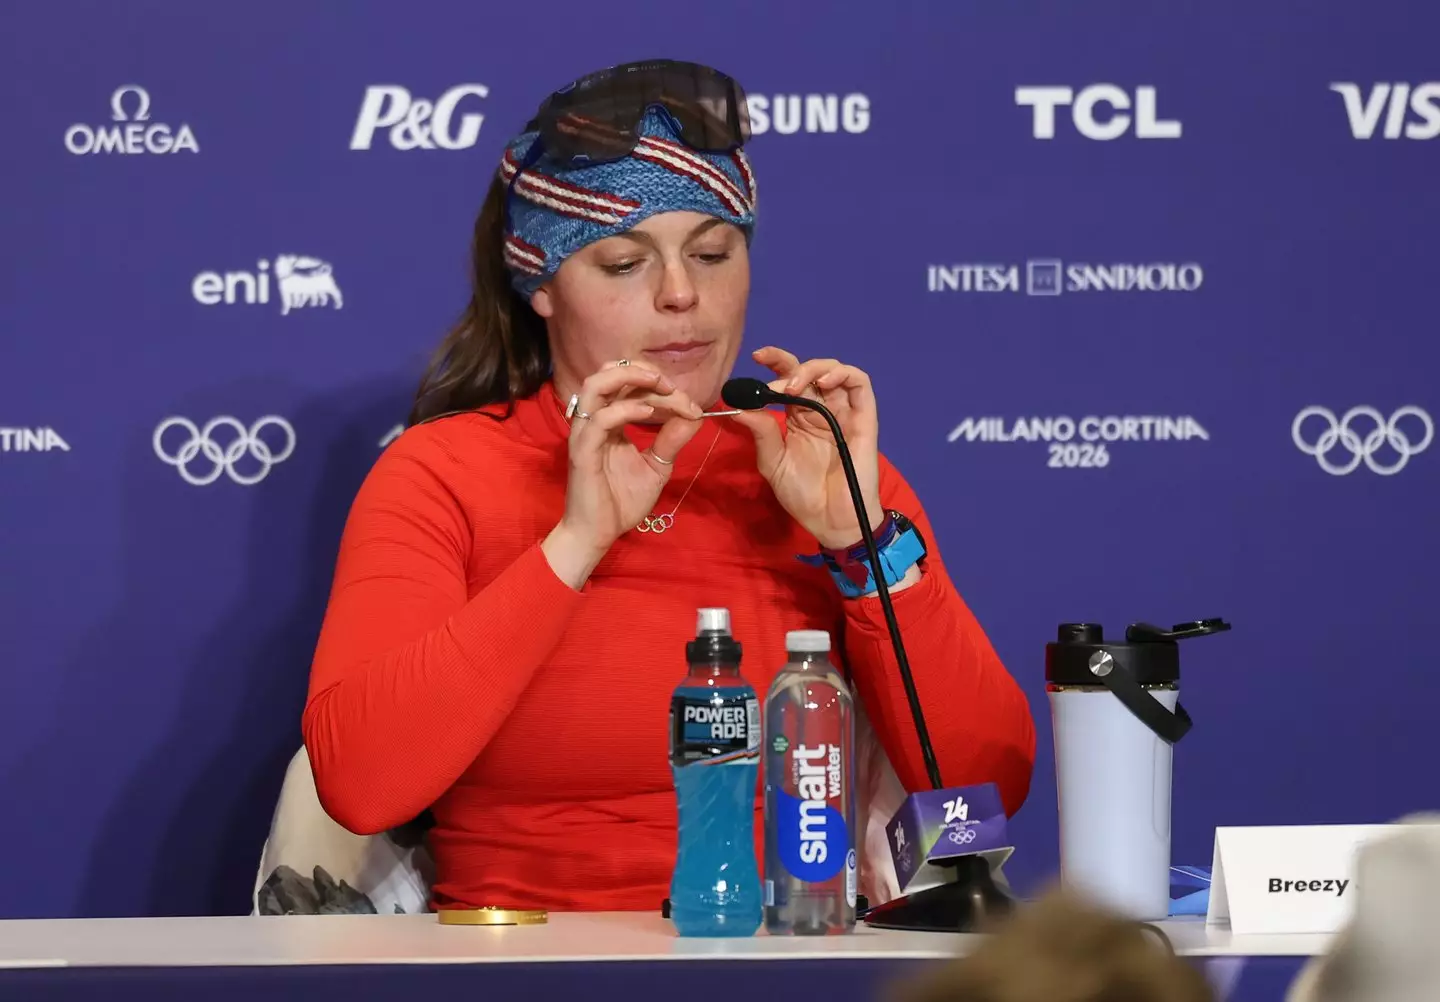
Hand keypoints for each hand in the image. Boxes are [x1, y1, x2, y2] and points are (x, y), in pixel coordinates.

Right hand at [543, 362, 702, 586]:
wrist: (599, 533)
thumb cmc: (622, 501)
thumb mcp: (657, 466)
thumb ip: (672, 439)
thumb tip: (695, 414)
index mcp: (609, 421)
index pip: (630, 387)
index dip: (661, 387)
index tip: (691, 405)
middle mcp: (594, 420)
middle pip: (607, 373)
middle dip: (642, 371)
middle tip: (671, 386)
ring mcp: (585, 433)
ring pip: (595, 386)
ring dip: (629, 378)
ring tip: (660, 387)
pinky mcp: (582, 451)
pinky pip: (599, 420)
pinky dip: (625, 410)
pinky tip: (649, 414)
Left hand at [730, 346, 883, 549]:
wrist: (830, 520)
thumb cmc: (803, 495)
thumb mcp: (773, 463)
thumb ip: (761, 433)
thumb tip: (738, 406)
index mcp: (799, 417)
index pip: (789, 378)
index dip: (775, 361)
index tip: (757, 356)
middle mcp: (822, 409)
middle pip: (809, 371)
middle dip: (788, 366)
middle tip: (771, 382)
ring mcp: (844, 412)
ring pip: (836, 371)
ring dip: (814, 369)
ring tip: (794, 387)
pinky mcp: (863, 418)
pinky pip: (860, 384)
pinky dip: (843, 374)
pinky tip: (824, 383)